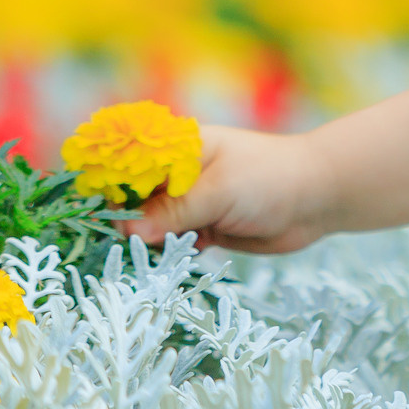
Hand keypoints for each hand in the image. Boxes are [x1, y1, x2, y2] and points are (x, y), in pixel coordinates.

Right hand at [122, 125, 334, 254]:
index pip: (128, 165)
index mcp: (179, 150)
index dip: (107, 188)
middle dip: (124, 225)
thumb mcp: (219, 191)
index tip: (91, 217)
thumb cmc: (271, 178)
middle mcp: (179, 175)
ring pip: (152, 227)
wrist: (317, 199)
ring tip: (147, 257)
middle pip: (134, 201)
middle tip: (113, 249)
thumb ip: (174, 211)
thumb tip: (127, 231)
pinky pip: (173, 244)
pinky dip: (169, 255)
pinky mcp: (203, 228)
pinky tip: (178, 259)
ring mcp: (191, 203)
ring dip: (147, 244)